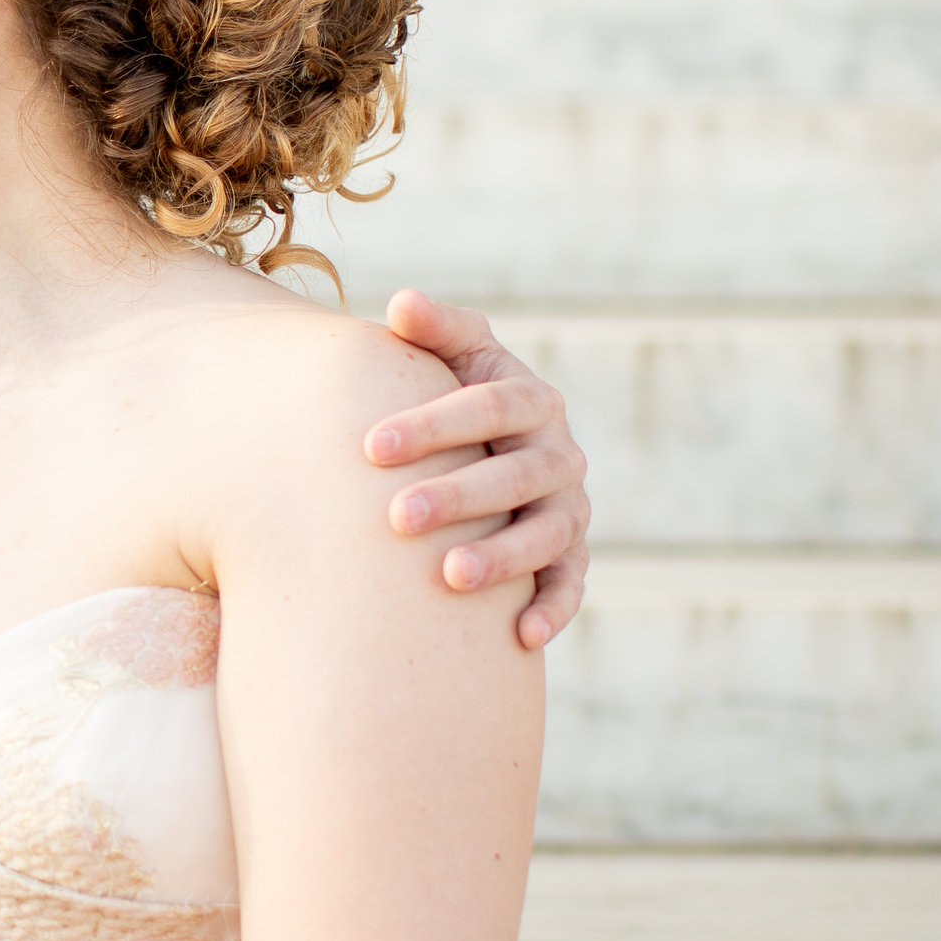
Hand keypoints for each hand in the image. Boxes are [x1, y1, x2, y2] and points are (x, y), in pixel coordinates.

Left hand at [370, 289, 589, 649]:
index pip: (488, 406)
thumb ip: (433, 330)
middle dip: (458, 496)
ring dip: (503, 557)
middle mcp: (560, 452)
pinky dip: (553, 609)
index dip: (433, 425)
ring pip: (546, 534)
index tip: (370, 446)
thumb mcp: (449, 355)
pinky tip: (521, 637)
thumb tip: (402, 303)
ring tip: (449, 578)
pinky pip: (570, 584)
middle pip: (514, 475)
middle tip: (398, 517)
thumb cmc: (452, 394)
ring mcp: (569, 507)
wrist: (483, 445)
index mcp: (530, 399)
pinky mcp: (570, 555)